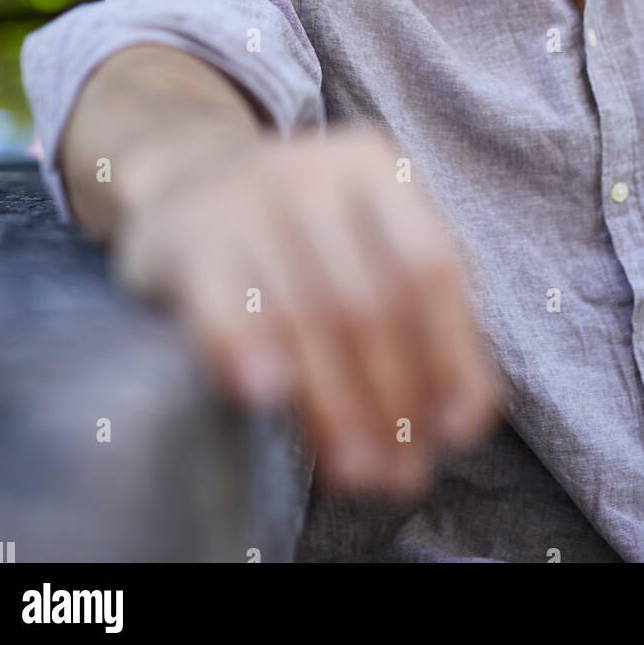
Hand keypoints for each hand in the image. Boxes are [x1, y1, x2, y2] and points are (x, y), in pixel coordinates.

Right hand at [112, 124, 502, 496]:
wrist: (185, 183)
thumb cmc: (299, 238)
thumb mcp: (368, 245)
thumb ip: (422, 317)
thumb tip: (460, 423)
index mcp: (376, 169)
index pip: (429, 268)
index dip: (448, 356)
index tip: (452, 433)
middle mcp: (314, 172)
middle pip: (370, 300)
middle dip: (392, 400)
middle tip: (397, 475)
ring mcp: (244, 198)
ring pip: (305, 314)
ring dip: (336, 407)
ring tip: (354, 473)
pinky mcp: (183, 236)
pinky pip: (223, 306)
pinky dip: (247, 353)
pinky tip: (266, 401)